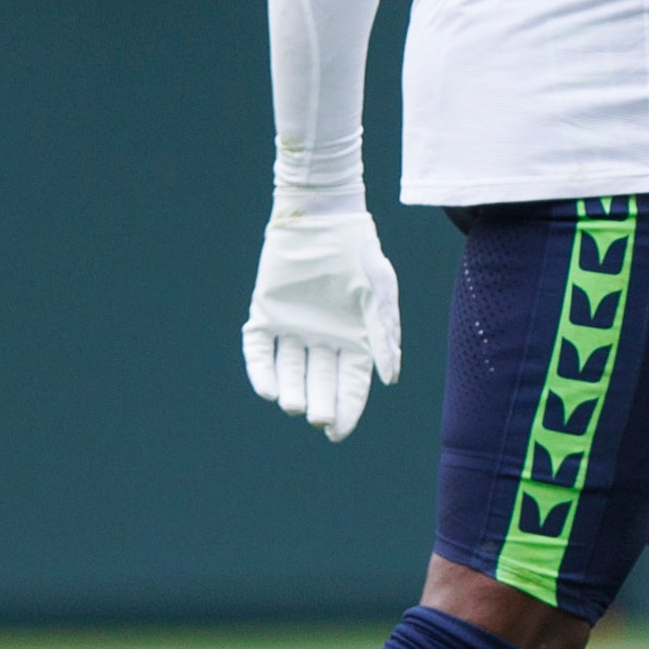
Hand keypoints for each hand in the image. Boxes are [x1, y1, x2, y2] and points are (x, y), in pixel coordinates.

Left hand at [245, 209, 401, 441]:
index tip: (338, 432)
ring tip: (292, 406)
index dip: (347, 409)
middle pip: (320, 382)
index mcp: (354, 338)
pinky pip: (259, 349)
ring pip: (289, 370)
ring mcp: (292, 328)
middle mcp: (323, 338)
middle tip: (318, 419)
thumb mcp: (379, 293)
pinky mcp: (265, 313)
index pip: (351, 384)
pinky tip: (267, 389)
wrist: (323, 216)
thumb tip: (390, 379)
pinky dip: (260, 370)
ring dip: (290, 390)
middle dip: (319, 404)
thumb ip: (385, 334)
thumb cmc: (359, 252)